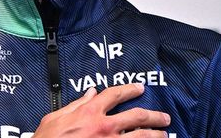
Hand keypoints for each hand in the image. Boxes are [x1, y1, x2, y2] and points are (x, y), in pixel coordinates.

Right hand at [32, 84, 170, 136]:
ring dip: (156, 135)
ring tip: (165, 135)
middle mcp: (104, 126)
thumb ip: (77, 104)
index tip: (140, 88)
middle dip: (154, 116)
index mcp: (90, 112)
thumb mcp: (56, 117)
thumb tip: (91, 93)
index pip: (115, 95)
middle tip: (164, 117)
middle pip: (137, 116)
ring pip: (141, 137)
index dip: (130, 89)